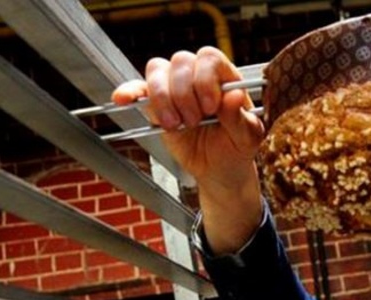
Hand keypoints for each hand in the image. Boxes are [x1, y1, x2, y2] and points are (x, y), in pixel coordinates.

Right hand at [112, 47, 265, 253]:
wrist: (220, 170)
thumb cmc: (236, 148)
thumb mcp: (247, 137)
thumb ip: (239, 117)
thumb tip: (233, 96)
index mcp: (225, 78)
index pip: (209, 58)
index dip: (205, 79)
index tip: (210, 107)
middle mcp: (199, 77)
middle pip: (181, 61)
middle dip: (184, 93)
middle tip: (195, 121)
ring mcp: (176, 88)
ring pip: (158, 70)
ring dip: (163, 98)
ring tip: (176, 125)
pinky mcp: (157, 104)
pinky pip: (138, 89)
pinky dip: (129, 91)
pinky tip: (124, 99)